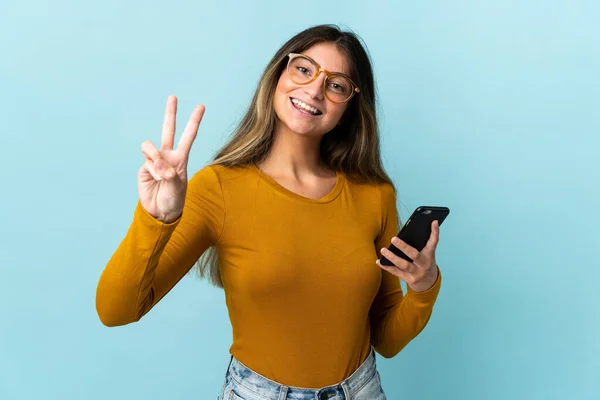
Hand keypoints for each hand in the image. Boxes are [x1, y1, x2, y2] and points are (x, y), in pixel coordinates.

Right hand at [138, 95, 204, 222]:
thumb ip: (167, 174)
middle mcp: (168, 156)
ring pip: (150, 146)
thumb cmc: (173, 199)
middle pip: (168, 130)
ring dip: (154, 159)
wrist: (160, 212)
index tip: (201, 106)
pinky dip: (151, 171)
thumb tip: (157, 163)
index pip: (188, 136)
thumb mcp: (175, 188)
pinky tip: (156, 180)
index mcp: (181, 158)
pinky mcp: (144, 167)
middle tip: (173, 97)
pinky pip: (146, 162)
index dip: (194, 121)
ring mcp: (155, 160)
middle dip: (170, 113)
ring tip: (161, 174)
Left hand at [376, 220, 440, 291]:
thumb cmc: (425, 263)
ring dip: (392, 257)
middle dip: (403, 247)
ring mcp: (416, 273)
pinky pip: (395, 272)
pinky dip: (386, 266)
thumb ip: (421, 244)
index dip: (435, 231)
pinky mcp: (408, 279)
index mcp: (429, 255)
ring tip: (383, 250)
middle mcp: (424, 264)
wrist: (428, 283)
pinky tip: (379, 261)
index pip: (433, 242)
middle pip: (414, 255)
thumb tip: (409, 230)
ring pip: (403, 265)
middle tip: (393, 239)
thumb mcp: (427, 254)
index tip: (433, 221)